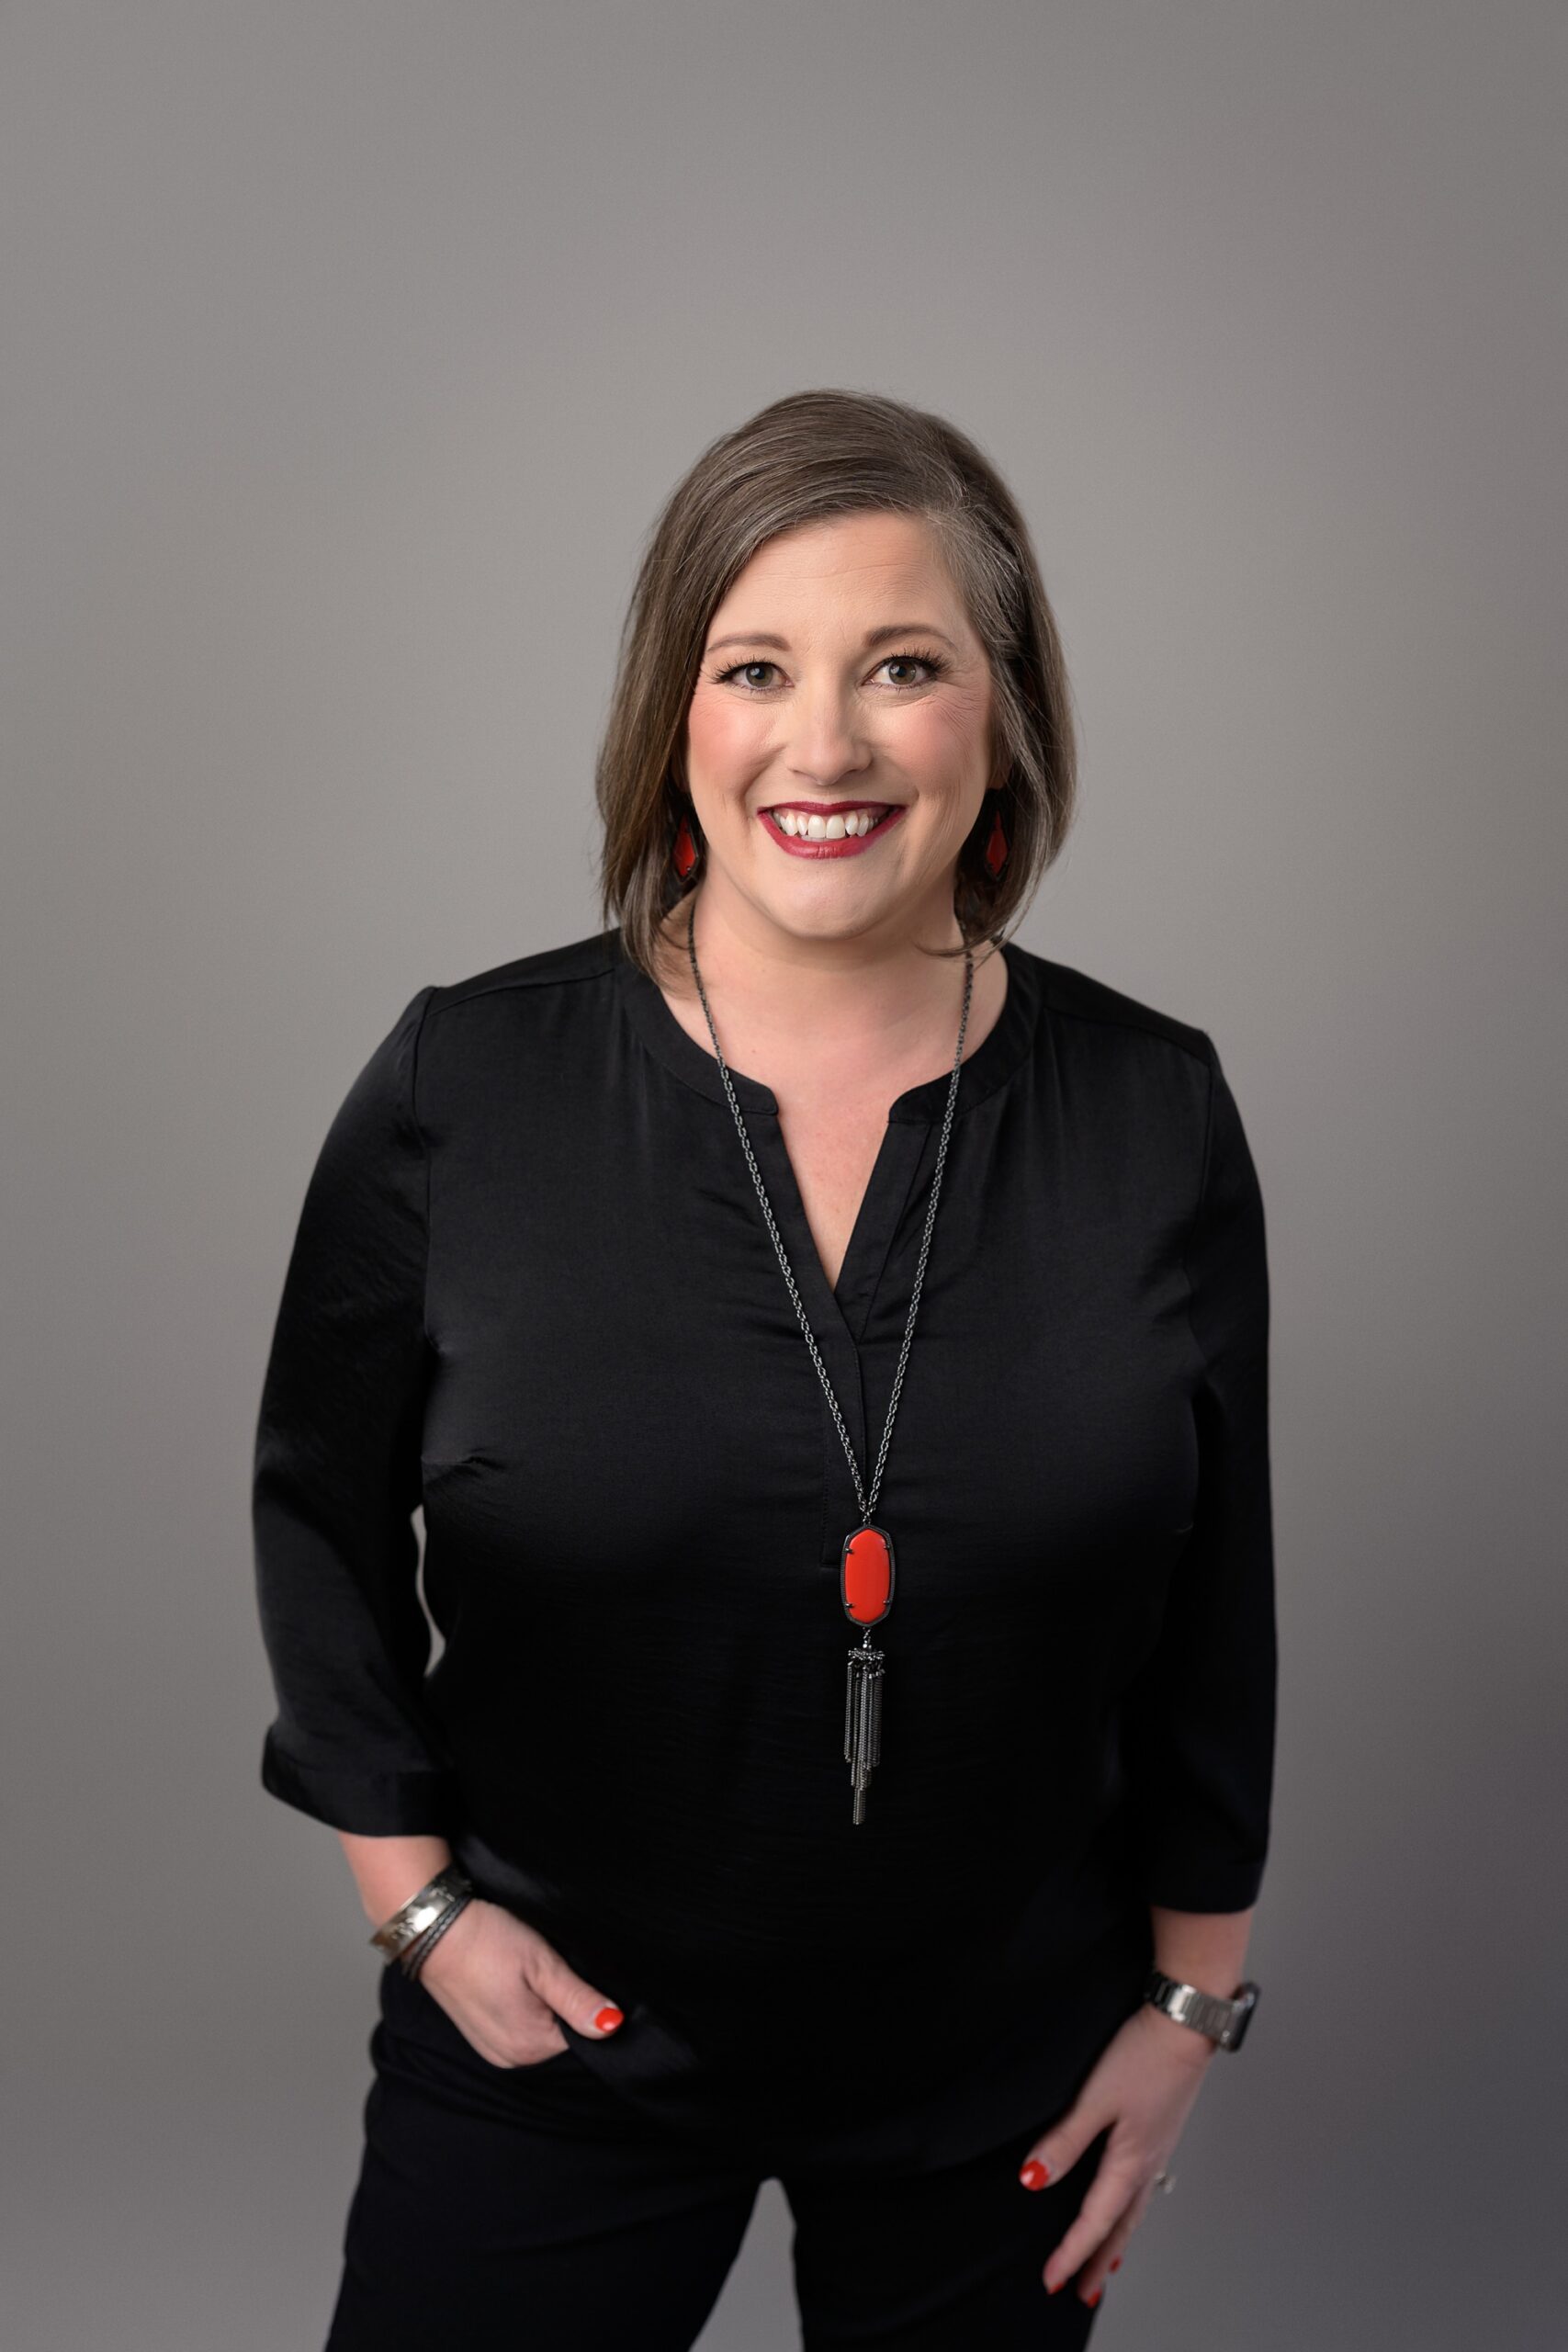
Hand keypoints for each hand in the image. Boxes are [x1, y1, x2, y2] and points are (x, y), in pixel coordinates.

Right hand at [414, 1897, 624, 2069]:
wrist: (433, 1929)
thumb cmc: (488, 1941)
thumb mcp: (541, 1963)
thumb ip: (578, 1999)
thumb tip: (613, 2026)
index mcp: (530, 2046)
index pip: (583, 2037)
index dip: (587, 2005)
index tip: (573, 1976)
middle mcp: (511, 2059)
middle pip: (561, 2038)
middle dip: (565, 2008)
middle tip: (549, 1970)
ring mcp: (492, 2050)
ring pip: (540, 2033)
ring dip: (544, 2009)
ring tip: (528, 1974)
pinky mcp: (480, 2036)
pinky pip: (517, 2031)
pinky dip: (524, 2011)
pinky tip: (515, 1984)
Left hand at [1021, 2002, 1215, 2305]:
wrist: (1185, 2022)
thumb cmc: (1144, 2055)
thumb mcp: (1094, 2098)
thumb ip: (1064, 2140)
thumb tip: (1033, 2181)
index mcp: (1129, 2162)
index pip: (1094, 2221)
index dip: (1071, 2253)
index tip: (1052, 2281)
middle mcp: (1148, 2163)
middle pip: (1120, 2227)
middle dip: (1099, 2261)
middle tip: (1085, 2294)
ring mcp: (1158, 2147)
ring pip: (1135, 2209)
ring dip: (1118, 2240)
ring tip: (1107, 2263)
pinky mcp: (1162, 2129)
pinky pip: (1145, 2187)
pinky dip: (1132, 2210)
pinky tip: (1129, 2201)